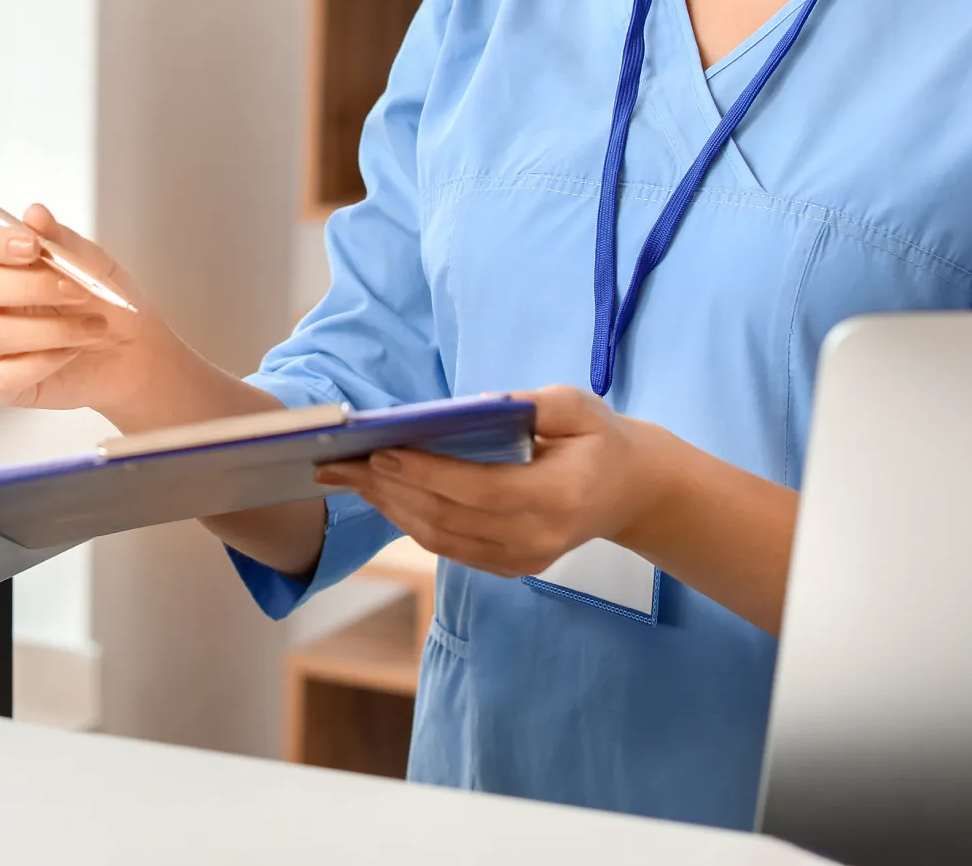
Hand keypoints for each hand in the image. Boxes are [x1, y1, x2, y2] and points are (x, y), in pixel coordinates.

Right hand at [0, 206, 163, 412]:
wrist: (131, 350)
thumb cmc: (104, 303)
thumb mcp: (92, 263)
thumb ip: (61, 240)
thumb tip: (35, 213)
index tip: (32, 246)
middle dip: (32, 286)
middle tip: (77, 291)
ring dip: (53, 328)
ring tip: (92, 327)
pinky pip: (5, 374)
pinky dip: (46, 360)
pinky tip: (72, 352)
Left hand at [314, 385, 670, 577]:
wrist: (633, 492)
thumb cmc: (600, 439)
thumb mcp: (578, 407)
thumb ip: (532, 405)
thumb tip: (474, 405)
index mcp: (558, 497)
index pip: (478, 488)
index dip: (425, 472)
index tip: (380, 450)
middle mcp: (538, 538)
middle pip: (448, 518)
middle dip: (388, 488)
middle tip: (339, 463)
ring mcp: (524, 559)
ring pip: (441, 539)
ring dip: (389, 507)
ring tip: (348, 478)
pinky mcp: (512, 566)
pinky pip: (450, 548)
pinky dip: (410, 521)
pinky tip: (382, 495)